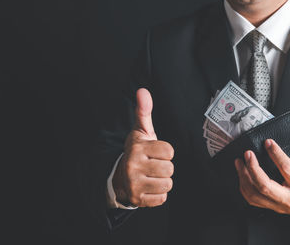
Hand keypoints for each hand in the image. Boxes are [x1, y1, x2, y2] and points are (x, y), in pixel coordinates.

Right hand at [112, 88, 173, 206]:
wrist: (119, 176)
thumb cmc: (137, 151)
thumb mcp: (140, 131)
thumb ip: (144, 111)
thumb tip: (143, 90)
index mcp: (137, 148)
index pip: (169, 151)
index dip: (165, 152)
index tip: (155, 152)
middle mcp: (133, 166)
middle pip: (170, 169)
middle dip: (165, 167)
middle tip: (153, 165)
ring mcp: (134, 185)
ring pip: (168, 184)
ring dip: (163, 181)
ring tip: (151, 176)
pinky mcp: (137, 200)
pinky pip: (162, 198)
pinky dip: (158, 194)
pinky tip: (149, 187)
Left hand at [235, 139, 289, 215]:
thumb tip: (275, 147)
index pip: (286, 169)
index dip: (276, 154)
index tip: (268, 142)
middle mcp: (288, 199)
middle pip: (264, 186)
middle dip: (252, 168)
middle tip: (248, 154)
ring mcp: (278, 206)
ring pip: (254, 194)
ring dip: (243, 177)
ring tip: (239, 162)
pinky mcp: (272, 208)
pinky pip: (252, 199)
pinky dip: (244, 186)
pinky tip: (242, 175)